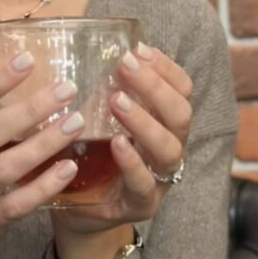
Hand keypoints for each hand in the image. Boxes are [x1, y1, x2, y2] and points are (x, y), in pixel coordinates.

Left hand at [50, 41, 192, 240]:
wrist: (76, 210)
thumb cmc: (88, 155)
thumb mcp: (95, 117)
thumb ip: (100, 90)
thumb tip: (80, 47)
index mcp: (164, 123)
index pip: (181, 90)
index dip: (165, 68)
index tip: (138, 49)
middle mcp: (169, 148)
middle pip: (180, 113)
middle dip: (155, 86)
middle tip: (124, 65)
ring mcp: (159, 179)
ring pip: (169, 148)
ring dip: (144, 120)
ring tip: (117, 101)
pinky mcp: (141, 205)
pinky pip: (144, 184)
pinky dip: (132, 162)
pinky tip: (117, 143)